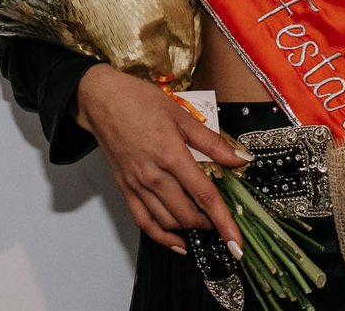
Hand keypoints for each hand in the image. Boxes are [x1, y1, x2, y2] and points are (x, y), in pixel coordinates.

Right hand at [75, 64, 247, 255]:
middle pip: (187, 214)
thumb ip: (213, 142)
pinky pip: (144, 222)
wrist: (103, 101)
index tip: (236, 241)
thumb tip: (241, 159)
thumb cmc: (140, 102)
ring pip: (168, 221)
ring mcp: (137, 185)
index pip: (204, 196)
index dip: (224, 221)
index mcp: (171, 155)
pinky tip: (176, 242)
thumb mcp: (182, 116)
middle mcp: (153, 176)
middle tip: (223, 221)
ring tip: (204, 224)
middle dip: (209, 224)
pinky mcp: (125, 189)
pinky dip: (161, 237)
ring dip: (189, 228)